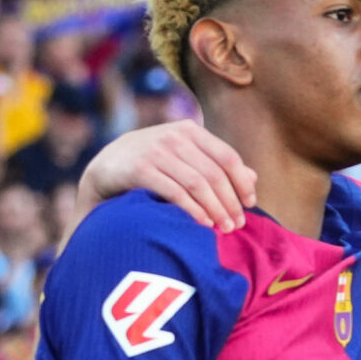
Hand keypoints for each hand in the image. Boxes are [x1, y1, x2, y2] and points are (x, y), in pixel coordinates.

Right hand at [77, 120, 257, 228]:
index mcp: (190, 130)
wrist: (106, 167)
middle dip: (230, 202)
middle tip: (238, 224)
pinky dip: (193, 210)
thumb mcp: (184, 158)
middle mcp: (174, 137)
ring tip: (224, 229)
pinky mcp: (139, 169)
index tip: (250, 204)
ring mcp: (155, 151)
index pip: (228, 157)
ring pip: (198, 184)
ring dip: (215, 209)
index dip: (242, 182)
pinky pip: (175, 192)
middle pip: (215, 173)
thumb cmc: (153, 164)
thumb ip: (216, 165)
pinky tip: (203, 224)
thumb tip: (253, 177)